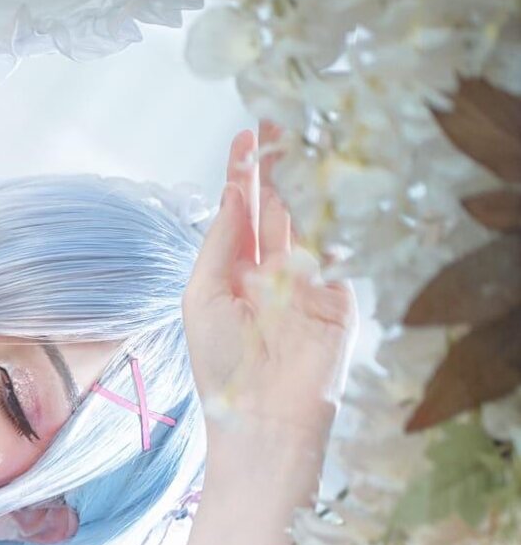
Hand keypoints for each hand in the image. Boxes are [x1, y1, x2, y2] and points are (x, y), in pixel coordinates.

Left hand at [183, 125, 356, 446]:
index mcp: (233, 272)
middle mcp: (271, 272)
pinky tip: (324, 187)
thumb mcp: (203, 297)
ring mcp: (308, 282)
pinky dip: (332, 220)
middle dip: (277, 167)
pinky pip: (337, 250)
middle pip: (278, 207)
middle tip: (277, 125)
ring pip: (309, 221)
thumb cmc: (221, 366)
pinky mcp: (340, 297)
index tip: (245, 137)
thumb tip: (233, 193)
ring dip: (305, 182)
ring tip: (299, 142)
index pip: (242, 212)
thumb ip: (220, 243)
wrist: (263, 418)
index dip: (244, 175)